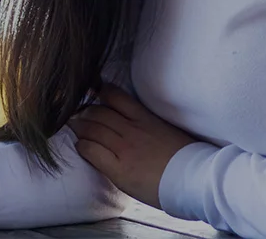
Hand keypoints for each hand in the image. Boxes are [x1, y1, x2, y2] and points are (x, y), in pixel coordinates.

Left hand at [68, 83, 199, 208]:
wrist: (193, 176)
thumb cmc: (185, 156)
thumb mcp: (166, 130)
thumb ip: (148, 124)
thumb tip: (136, 122)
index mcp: (145, 117)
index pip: (117, 96)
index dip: (101, 91)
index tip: (91, 89)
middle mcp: (132, 129)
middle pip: (100, 112)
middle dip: (84, 110)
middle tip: (74, 110)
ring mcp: (125, 148)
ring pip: (94, 129)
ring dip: (80, 126)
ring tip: (72, 125)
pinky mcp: (120, 169)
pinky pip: (94, 152)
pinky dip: (84, 147)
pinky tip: (80, 146)